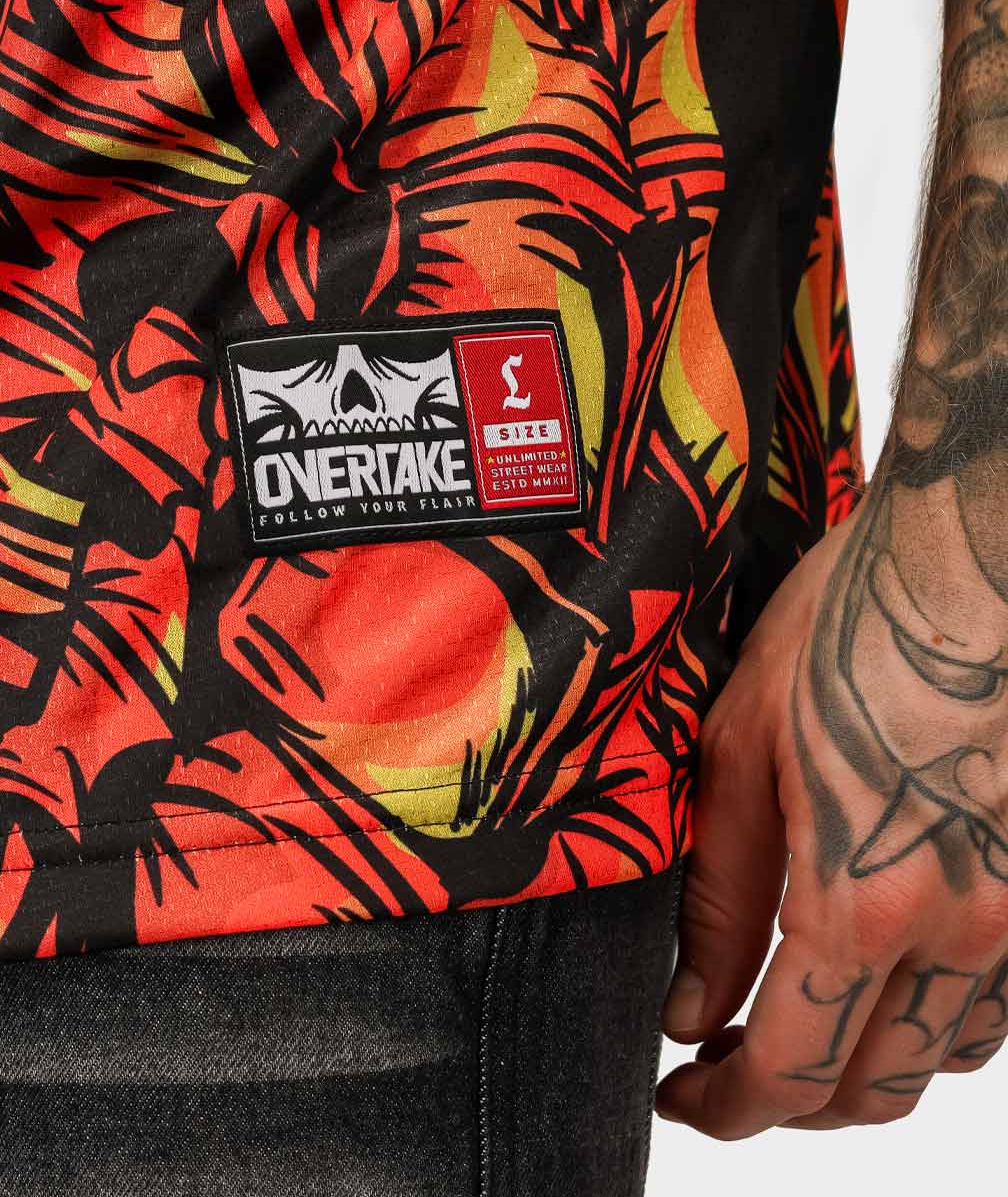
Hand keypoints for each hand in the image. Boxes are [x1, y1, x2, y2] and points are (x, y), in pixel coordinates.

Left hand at [655, 476, 1007, 1138]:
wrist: (978, 553)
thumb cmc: (854, 622)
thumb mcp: (744, 749)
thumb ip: (721, 898)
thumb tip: (691, 1008)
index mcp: (864, 900)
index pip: (792, 1071)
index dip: (728, 1110)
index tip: (686, 1100)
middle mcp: (965, 928)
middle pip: (876, 1089)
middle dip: (791, 1104)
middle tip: (728, 1069)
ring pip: (946, 1057)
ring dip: (866, 1065)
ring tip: (800, 1021)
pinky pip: (1003, 1004)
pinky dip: (937, 1020)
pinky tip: (887, 974)